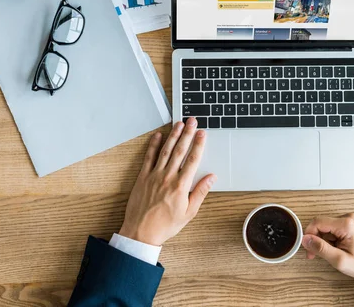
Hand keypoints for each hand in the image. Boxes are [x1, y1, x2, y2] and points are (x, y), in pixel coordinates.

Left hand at [118, 117, 216, 245]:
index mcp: (181, 186)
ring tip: (178, 124)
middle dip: (187, 133)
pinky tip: (158, 136)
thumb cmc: (165, 225)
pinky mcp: (143, 177)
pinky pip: (149, 157)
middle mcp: (167, 177)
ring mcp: (154, 175)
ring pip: (165, 150)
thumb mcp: (189, 212)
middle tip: (192, 121)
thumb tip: (211, 178)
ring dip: (173, 135)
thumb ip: (200, 192)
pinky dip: (153, 145)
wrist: (141, 232)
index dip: (198, 144)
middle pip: (180, 150)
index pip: (192, 160)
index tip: (202, 133)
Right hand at [301, 213, 353, 281]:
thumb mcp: (341, 260)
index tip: (308, 249)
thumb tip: (305, 239)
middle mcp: (349, 218)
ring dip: (324, 241)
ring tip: (332, 255)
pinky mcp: (352, 225)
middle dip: (316, 240)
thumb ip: (321, 249)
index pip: (317, 222)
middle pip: (322, 224)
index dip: (308, 235)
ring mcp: (351, 221)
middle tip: (316, 255)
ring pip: (327, 228)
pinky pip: (335, 229)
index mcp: (346, 224)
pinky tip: (338, 250)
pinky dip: (332, 240)